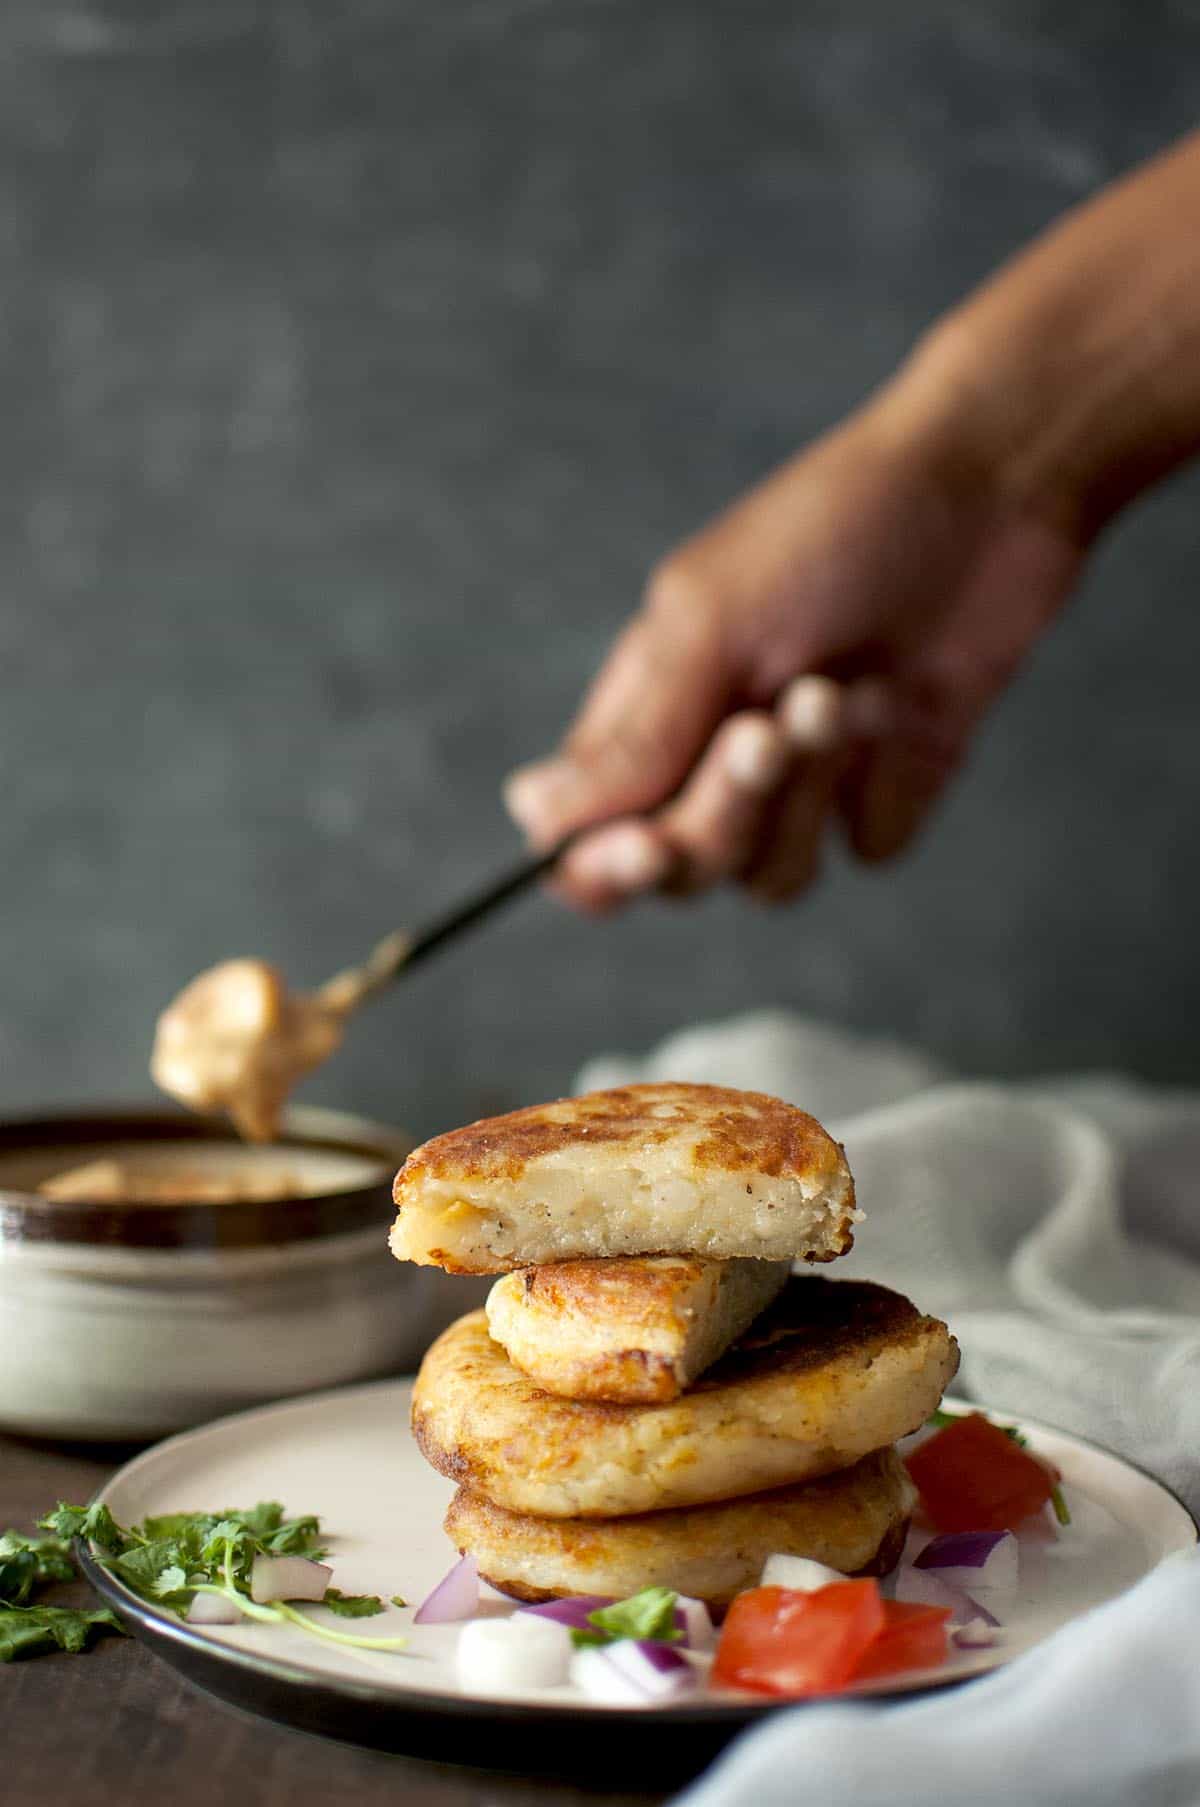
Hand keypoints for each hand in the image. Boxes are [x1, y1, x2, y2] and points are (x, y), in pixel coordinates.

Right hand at [505, 370, 1083, 910]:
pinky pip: (866, 849)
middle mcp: (715, 759)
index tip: (652, 844)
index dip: (606, 866)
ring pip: (772, 876)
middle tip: (769, 727)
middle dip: (725, 809)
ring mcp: (806, 783)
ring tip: (845, 692)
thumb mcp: (710, 624)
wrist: (990, 491)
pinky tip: (903, 705)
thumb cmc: (832, 529)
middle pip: (684, 867)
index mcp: (646, 713)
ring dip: (808, 791)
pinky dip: (884, 786)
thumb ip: (630, 738)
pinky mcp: (889, 789)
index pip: (590, 843)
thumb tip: (530, 813)